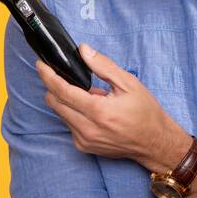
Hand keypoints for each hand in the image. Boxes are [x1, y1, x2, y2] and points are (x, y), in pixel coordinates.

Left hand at [36, 43, 187, 171]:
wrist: (154, 142)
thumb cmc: (145, 113)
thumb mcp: (129, 84)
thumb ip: (103, 66)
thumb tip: (83, 50)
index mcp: (98, 111)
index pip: (62, 91)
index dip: (48, 76)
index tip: (41, 65)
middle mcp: (87, 128)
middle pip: (54, 103)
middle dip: (54, 87)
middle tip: (64, 76)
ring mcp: (84, 140)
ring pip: (60, 114)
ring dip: (67, 101)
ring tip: (89, 97)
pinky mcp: (84, 147)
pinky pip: (69, 125)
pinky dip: (74, 115)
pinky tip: (92, 112)